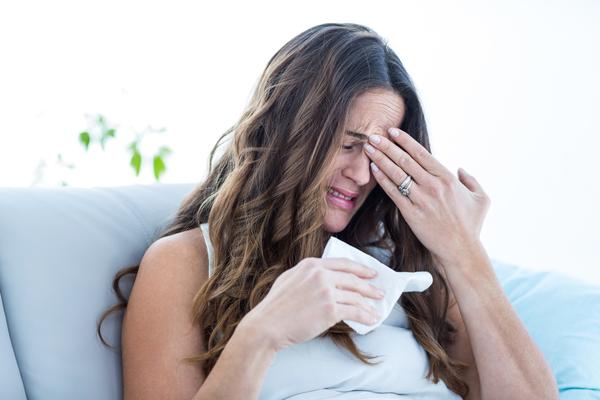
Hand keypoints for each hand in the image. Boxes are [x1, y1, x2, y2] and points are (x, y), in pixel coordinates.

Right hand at [241, 257, 384, 351]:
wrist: (268, 325)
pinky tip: (370, 320)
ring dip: (369, 304)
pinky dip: (366, 316)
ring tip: (375, 310)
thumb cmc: (276, 306)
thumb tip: (327, 277)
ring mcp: (326, 292)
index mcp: (311, 265)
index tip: (371, 274)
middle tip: (379, 292)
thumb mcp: (290, 279)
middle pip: (353, 279)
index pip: (343, 263)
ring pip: (356, 297)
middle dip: (369, 287)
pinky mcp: (330, 310)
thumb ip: (308, 274)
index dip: (360, 268)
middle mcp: (320, 275)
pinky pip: (354, 312)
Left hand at [363, 127, 490, 267]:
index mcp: (448, 178)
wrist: (461, 251)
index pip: (422, 154)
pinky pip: (394, 193)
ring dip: (381, 159)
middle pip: (405, 160)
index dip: (405, 141)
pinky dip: (383, 180)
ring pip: (397, 174)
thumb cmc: (471, 226)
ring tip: (369, 148)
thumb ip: (471, 180)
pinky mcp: (411, 214)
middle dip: (387, 146)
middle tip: (373, 135)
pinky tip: (374, 170)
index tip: (393, 131)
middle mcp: (433, 186)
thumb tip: (460, 169)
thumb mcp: (481, 199)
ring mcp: (422, 199)